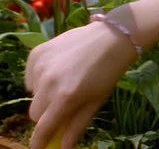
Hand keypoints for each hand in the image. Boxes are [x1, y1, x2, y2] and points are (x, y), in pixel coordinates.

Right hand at [25, 21, 138, 148]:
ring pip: (33, 94)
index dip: (39, 141)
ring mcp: (41, 66)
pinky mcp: (37, 53)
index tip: (39, 147)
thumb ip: (77, 125)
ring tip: (66, 81)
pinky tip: (58, 70)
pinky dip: (39, 78)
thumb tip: (64, 147)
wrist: (112, 37)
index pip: (43, 128)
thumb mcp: (96, 101)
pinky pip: (30, 76)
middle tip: (63, 106)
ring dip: (44, 95)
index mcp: (66, 97)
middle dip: (46, 115)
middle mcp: (48, 82)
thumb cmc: (108, 72)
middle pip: (35, 113)